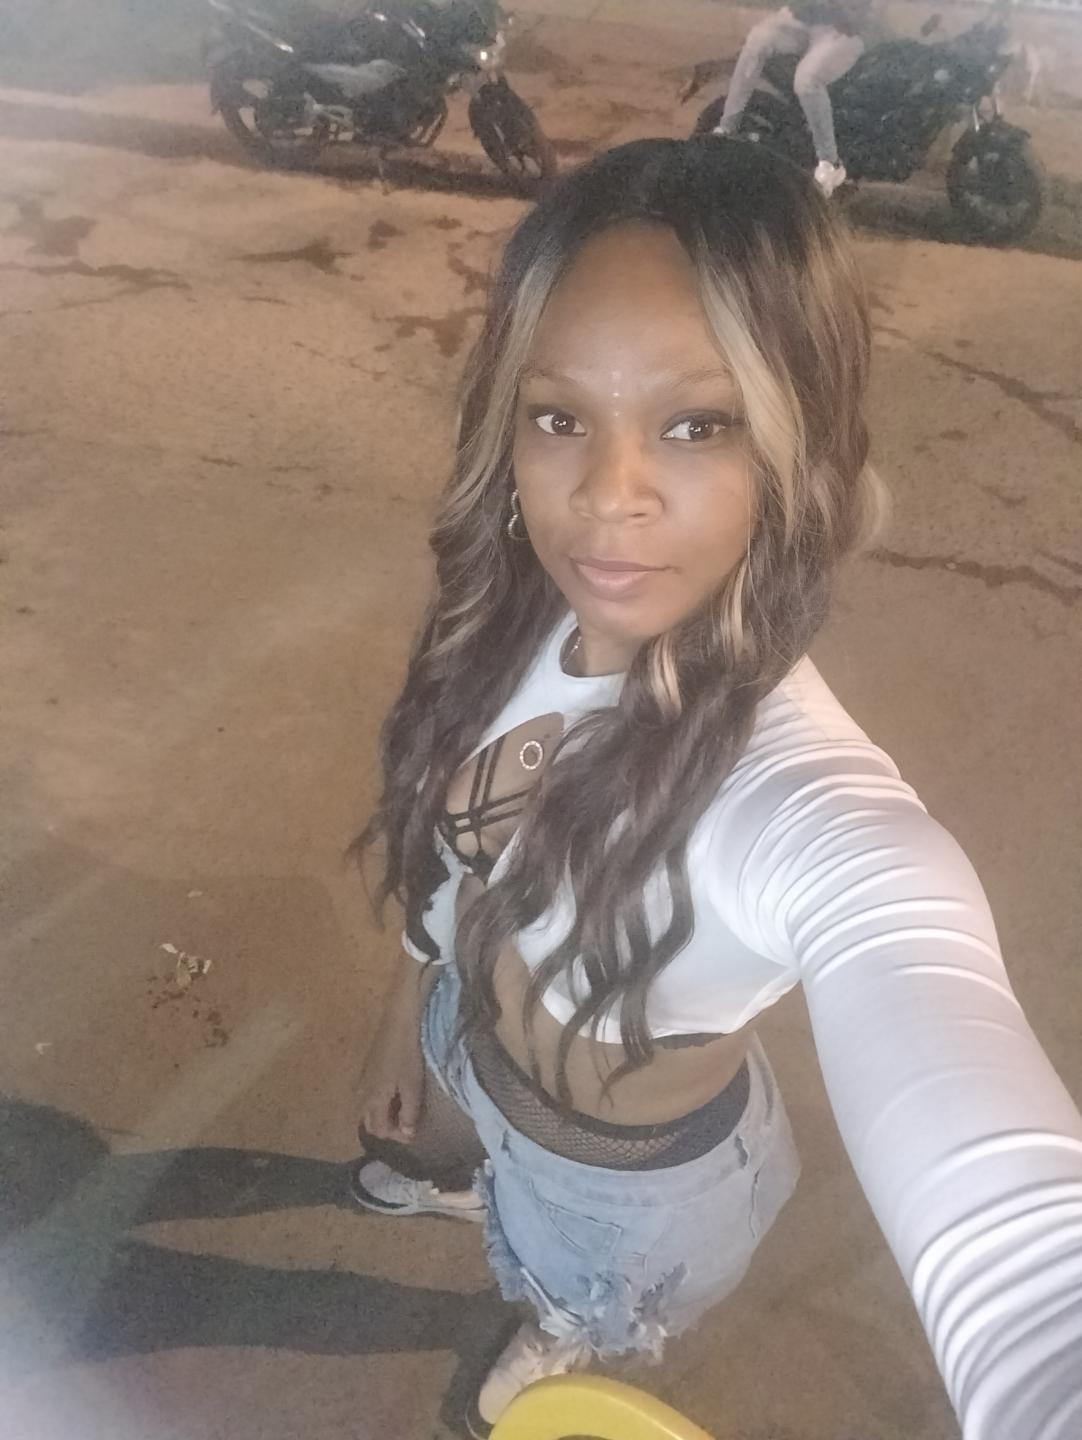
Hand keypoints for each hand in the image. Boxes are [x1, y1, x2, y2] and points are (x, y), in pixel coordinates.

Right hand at [358, 982, 426, 1143]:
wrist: (398, 1022)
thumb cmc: (407, 1055)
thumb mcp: (412, 1086)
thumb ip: (409, 1113)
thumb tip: (406, 1135)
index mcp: (372, 1100)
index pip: (379, 1131)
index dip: (397, 1136)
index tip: (414, 1131)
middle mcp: (362, 1094)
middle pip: (371, 1123)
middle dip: (389, 1128)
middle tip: (408, 1123)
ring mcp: (362, 1080)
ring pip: (369, 1109)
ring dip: (385, 1115)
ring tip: (404, 1108)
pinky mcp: (366, 1069)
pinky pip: (370, 1096)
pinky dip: (382, 1101)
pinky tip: (397, 1092)